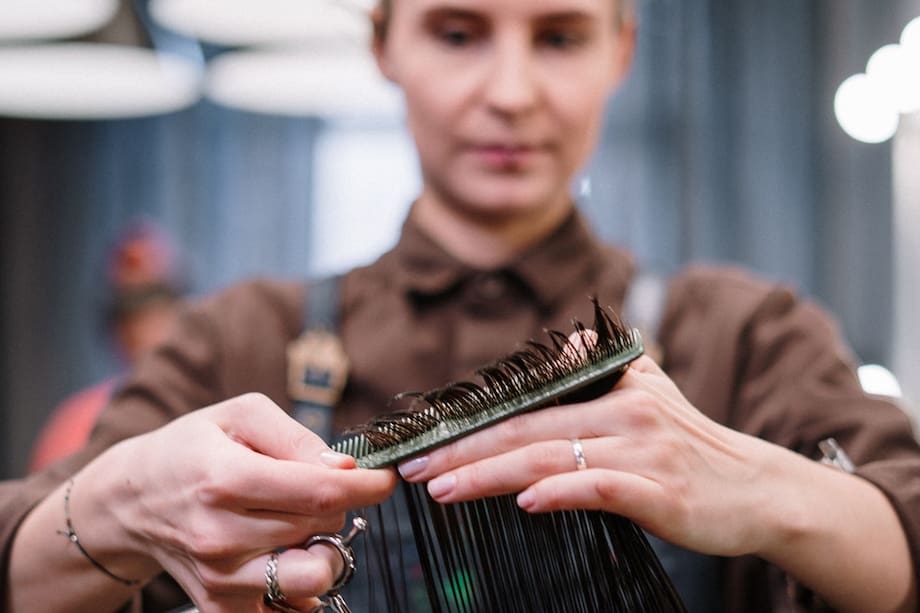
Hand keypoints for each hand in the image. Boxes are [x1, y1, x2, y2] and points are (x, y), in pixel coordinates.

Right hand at [82, 393, 395, 610]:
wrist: (132, 500)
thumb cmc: (192, 448)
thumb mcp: (240, 415)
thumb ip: (296, 437)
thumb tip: (343, 468)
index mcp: (226, 479)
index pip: (320, 494)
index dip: (368, 488)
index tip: (386, 479)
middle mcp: (220, 535)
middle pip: (320, 530)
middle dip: (335, 508)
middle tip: (316, 490)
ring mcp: (219, 578)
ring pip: (311, 575)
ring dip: (323, 549)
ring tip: (302, 526)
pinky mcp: (219, 606)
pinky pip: (288, 606)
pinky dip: (300, 584)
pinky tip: (285, 554)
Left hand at [397, 355, 781, 557]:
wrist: (760, 489)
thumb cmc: (694, 445)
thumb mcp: (652, 390)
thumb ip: (603, 366)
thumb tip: (561, 343)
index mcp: (613, 389)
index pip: (527, 406)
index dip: (472, 424)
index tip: (424, 442)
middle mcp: (625, 412)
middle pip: (527, 430)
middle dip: (463, 450)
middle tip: (415, 467)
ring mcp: (644, 452)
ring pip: (551, 457)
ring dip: (491, 474)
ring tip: (444, 489)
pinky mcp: (663, 492)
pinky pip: (602, 487)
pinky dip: (562, 492)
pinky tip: (526, 501)